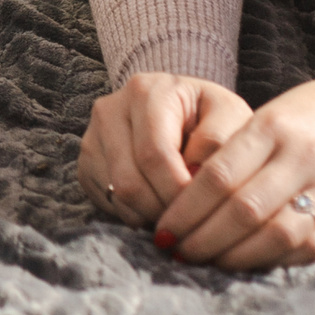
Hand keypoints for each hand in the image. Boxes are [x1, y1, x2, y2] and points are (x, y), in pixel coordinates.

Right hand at [80, 72, 251, 229]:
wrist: (178, 108)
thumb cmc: (207, 114)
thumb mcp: (227, 114)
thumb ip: (219, 139)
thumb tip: (195, 176)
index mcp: (146, 92)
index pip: (155, 154)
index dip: (179, 192)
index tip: (205, 211)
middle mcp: (110, 109)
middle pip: (130, 181)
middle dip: (165, 211)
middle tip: (192, 223)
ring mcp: (93, 136)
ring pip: (117, 195)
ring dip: (151, 216)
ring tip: (178, 214)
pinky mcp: (86, 162)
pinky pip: (107, 202)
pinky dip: (135, 215)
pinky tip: (158, 206)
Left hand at [154, 76, 314, 269]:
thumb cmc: (297, 119)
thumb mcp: (261, 121)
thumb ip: (227, 156)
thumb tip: (179, 202)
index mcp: (273, 127)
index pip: (220, 176)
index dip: (185, 208)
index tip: (162, 228)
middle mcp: (304, 158)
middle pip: (245, 210)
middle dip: (203, 237)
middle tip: (175, 248)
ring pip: (276, 235)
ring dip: (233, 256)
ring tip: (204, 259)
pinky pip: (306, 250)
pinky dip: (270, 260)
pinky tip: (243, 262)